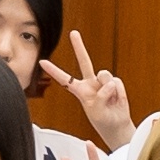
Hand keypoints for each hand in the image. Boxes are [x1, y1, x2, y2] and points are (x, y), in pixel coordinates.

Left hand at [51, 34, 136, 148]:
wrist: (117, 126)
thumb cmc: (103, 120)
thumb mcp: (96, 112)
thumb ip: (100, 97)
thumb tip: (108, 84)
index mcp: (80, 91)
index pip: (65, 79)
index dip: (54, 71)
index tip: (42, 61)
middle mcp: (91, 83)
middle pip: (84, 62)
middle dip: (79, 47)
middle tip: (73, 33)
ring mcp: (103, 82)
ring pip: (104, 74)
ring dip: (108, 89)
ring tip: (109, 100)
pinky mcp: (115, 83)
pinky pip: (116, 82)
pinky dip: (117, 92)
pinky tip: (116, 99)